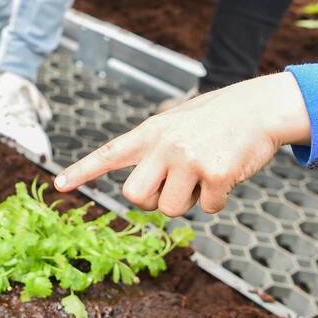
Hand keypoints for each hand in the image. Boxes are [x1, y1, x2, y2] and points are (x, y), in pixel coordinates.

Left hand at [54, 73, 311, 215]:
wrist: (258, 108)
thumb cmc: (214, 120)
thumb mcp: (175, 125)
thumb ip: (153, 152)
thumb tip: (139, 194)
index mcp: (150, 133)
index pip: (107, 153)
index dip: (81, 171)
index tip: (58, 185)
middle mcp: (164, 145)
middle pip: (135, 196)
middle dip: (152, 201)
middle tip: (174, 186)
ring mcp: (189, 160)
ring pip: (170, 209)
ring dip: (188, 202)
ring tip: (203, 174)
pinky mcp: (216, 174)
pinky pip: (207, 208)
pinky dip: (217, 200)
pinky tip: (226, 173)